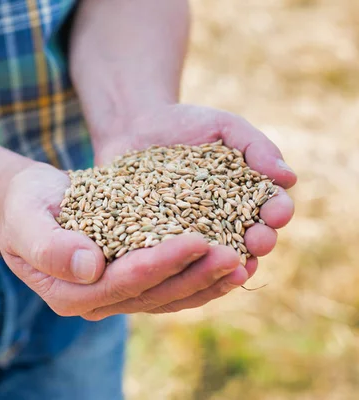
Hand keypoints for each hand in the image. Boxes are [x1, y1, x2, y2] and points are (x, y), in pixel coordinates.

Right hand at [0, 163, 249, 319]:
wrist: (33, 200)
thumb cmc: (26, 204)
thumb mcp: (25, 217)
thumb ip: (48, 246)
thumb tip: (90, 267)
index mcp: (68, 293)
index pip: (121, 282)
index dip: (161, 263)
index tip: (197, 240)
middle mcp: (93, 302)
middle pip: (152, 294)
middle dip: (194, 275)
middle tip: (236, 254)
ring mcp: (113, 295)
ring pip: (166, 295)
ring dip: (206, 282)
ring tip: (243, 262)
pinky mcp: (129, 282)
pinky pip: (169, 286)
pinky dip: (199, 277)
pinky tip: (230, 264)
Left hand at [90, 103, 296, 306]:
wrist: (135, 126)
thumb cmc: (186, 125)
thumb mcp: (223, 127)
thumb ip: (256, 147)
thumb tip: (289, 178)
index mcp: (247, 198)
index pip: (270, 208)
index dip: (277, 212)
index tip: (276, 212)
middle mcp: (224, 223)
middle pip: (249, 238)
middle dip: (259, 241)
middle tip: (258, 241)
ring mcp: (192, 235)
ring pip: (215, 256)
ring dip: (227, 263)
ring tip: (232, 266)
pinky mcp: (160, 240)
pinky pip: (174, 256)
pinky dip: (181, 263)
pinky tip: (185, 267)